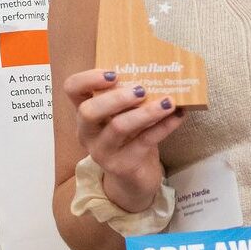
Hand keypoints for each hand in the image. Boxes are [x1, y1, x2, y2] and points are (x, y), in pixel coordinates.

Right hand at [64, 69, 184, 211]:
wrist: (134, 178)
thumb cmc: (130, 137)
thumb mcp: (123, 115)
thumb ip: (130, 97)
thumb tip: (159, 71)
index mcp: (85, 113)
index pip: (72, 89)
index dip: (88, 78)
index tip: (114, 73)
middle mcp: (87, 132)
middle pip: (89, 111)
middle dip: (115, 97)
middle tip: (141, 90)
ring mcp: (102, 152)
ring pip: (118, 128)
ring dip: (145, 112)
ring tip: (167, 102)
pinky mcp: (123, 166)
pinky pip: (144, 142)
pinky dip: (164, 127)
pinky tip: (178, 116)